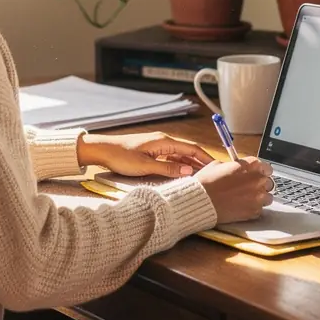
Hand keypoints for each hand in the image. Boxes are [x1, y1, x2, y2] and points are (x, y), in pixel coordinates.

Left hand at [77, 131, 214, 178]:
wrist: (103, 150)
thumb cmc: (121, 156)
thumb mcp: (145, 166)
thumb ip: (168, 168)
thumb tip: (188, 170)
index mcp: (164, 141)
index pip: (192, 148)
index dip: (206, 158)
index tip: (217, 167)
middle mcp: (163, 141)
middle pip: (188, 151)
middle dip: (200, 162)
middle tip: (212, 175)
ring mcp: (157, 146)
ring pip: (179, 155)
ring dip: (190, 165)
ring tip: (200, 177)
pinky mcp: (151, 151)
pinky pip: (170, 158)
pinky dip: (179, 165)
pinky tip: (182, 174)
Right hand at [194, 157, 273, 223]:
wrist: (201, 201)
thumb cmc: (206, 183)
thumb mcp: (218, 165)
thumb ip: (234, 166)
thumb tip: (237, 168)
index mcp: (250, 165)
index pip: (265, 166)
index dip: (260, 170)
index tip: (255, 174)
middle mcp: (257, 180)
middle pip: (268, 181)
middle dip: (259, 183)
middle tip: (248, 186)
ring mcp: (257, 197)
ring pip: (268, 197)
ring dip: (259, 197)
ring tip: (247, 198)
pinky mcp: (254, 211)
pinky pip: (260, 209)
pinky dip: (253, 208)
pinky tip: (242, 206)